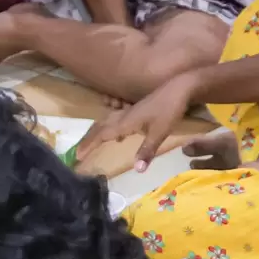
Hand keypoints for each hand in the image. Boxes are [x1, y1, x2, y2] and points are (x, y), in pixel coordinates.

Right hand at [76, 74, 197, 170]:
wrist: (180, 88)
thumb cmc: (170, 110)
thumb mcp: (160, 133)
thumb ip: (147, 150)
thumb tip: (137, 170)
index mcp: (126, 121)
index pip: (102, 134)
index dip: (90, 144)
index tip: (77, 155)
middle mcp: (124, 115)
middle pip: (101, 126)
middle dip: (89, 139)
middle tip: (79, 151)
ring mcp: (130, 111)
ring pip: (107, 122)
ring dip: (97, 132)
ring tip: (91, 144)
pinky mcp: (137, 109)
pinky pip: (116, 120)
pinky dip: (110, 128)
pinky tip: (118, 135)